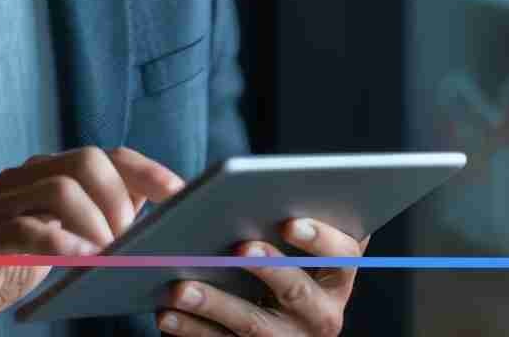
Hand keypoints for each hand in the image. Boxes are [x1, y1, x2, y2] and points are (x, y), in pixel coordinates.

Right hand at [0, 145, 185, 336]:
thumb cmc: (9, 260)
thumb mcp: (61, 234)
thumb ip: (99, 217)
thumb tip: (161, 215)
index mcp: (49, 173)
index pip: (108, 155)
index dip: (148, 172)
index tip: (181, 195)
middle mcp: (25, 178)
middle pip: (86, 161)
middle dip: (119, 199)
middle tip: (128, 237)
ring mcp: (0, 202)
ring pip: (60, 187)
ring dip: (95, 223)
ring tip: (106, 253)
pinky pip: (27, 229)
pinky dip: (62, 244)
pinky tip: (82, 261)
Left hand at [155, 218, 367, 336]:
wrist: (277, 324)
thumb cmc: (283, 263)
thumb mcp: (298, 248)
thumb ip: (295, 220)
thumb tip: (264, 185)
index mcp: (337, 277)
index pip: (342, 255)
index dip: (320, 238)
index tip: (289, 222)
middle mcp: (322, 314)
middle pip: (295, 290)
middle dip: (267, 266)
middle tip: (237, 247)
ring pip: (252, 323)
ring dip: (215, 302)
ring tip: (181, 285)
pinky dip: (191, 330)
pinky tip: (165, 314)